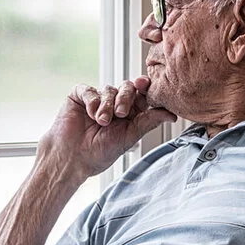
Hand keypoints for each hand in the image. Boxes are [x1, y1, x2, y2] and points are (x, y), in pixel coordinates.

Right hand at [38, 76, 176, 179]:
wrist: (72, 158)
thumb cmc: (100, 152)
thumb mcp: (130, 136)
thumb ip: (150, 121)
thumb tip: (172, 114)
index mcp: (130, 113)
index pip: (141, 95)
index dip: (145, 90)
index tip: (146, 86)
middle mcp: (114, 103)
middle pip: (127, 88)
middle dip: (126, 98)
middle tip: (121, 114)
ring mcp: (96, 99)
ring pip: (109, 89)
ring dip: (107, 105)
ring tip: (102, 122)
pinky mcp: (79, 96)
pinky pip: (89, 89)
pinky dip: (92, 100)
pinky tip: (90, 114)